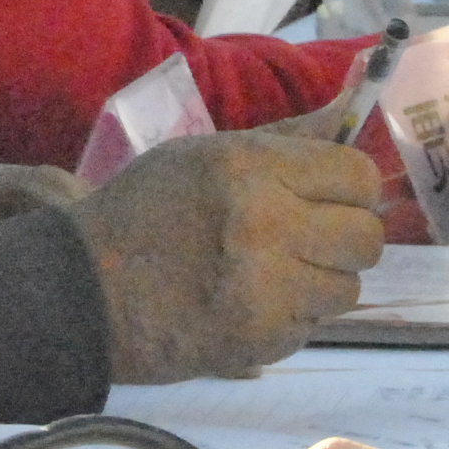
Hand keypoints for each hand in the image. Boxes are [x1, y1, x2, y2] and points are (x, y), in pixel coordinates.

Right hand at [72, 132, 384, 381]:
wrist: (83, 292)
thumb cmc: (144, 211)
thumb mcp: (206, 155)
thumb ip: (287, 140)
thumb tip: (354, 108)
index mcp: (251, 169)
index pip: (358, 176)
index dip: (350, 189)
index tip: (327, 198)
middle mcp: (267, 226)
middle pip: (366, 237)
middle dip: (345, 238)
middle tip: (307, 240)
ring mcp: (267, 290)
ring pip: (348, 287)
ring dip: (320, 282)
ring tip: (274, 274)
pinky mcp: (261, 341)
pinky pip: (313, 326)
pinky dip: (290, 318)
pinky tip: (249, 304)